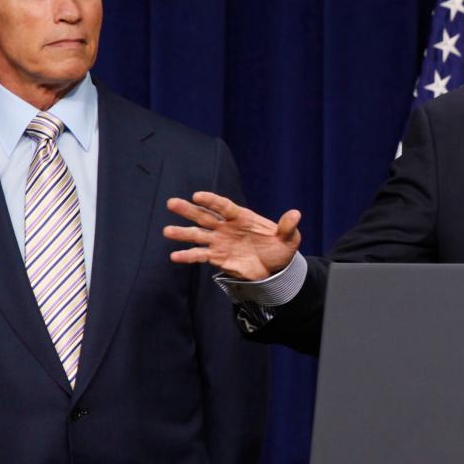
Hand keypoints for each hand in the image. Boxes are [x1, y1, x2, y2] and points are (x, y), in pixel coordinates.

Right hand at [163, 191, 301, 280]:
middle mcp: (226, 227)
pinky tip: (175, 256)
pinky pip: (200, 255)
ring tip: (167, 231)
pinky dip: (188, 256)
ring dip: (182, 233)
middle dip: (189, 210)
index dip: (211, 200)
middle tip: (172, 203)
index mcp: (242, 217)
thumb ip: (288, 226)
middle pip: (205, 216)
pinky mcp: (217, 258)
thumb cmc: (280, 247)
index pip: (224, 206)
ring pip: (198, 235)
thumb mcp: (290, 238)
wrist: (275, 267)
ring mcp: (220, 242)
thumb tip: (296, 213)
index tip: (197, 196)